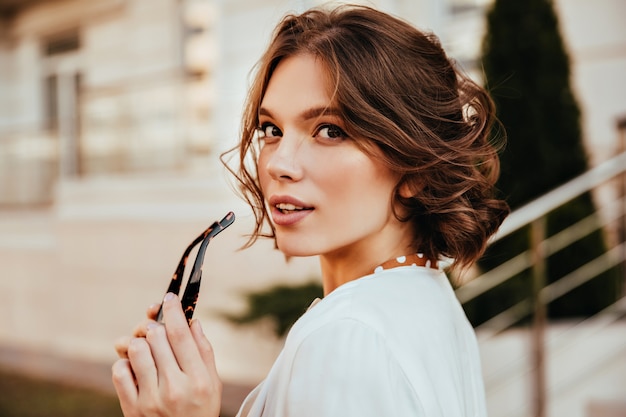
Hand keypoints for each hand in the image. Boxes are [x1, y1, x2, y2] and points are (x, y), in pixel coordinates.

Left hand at [111, 293, 221, 416]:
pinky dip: (125, 363)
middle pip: (156, 337)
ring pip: (136, 350)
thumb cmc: (200, 412)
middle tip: (157, 328)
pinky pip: (119, 371)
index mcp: (198, 379)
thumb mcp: (212, 384)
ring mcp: (150, 399)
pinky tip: (136, 368)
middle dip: (155, 326)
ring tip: (148, 349)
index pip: (181, 334)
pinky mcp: (132, 408)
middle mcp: (174, 388)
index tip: (168, 297)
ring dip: (140, 342)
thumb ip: (204, 352)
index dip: (173, 310)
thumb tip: (193, 322)